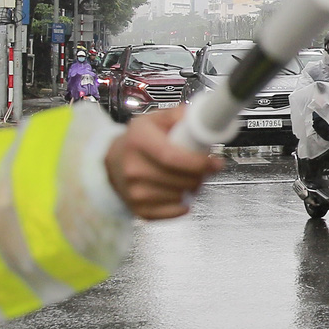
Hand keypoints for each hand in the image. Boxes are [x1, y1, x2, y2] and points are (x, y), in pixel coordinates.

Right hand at [105, 106, 223, 219]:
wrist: (114, 162)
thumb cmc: (138, 141)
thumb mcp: (154, 119)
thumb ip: (178, 116)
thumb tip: (200, 117)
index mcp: (139, 141)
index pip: (172, 157)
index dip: (198, 162)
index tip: (215, 162)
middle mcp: (134, 168)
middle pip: (180, 179)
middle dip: (201, 175)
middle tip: (204, 168)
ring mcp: (135, 192)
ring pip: (180, 196)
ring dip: (192, 188)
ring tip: (186, 176)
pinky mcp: (140, 209)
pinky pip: (174, 212)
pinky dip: (183, 204)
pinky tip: (178, 191)